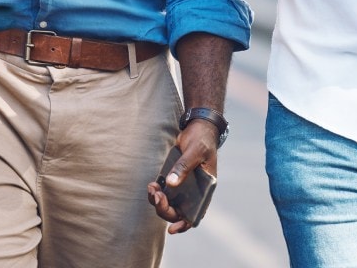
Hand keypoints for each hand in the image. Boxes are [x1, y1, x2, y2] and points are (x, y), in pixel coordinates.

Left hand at [146, 119, 218, 234]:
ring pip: (168, 203)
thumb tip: (170, 183)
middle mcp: (194, 192)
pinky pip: (163, 192)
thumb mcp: (195, 151)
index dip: (184, 224)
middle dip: (164, 208)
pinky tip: (152, 184)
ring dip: (158, 200)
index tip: (171, 229)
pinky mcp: (173, 178)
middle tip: (156, 195)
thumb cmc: (202, 139)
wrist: (197, 127)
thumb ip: (184, 167)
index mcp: (205, 190)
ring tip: (152, 188)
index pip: (196, 214)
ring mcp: (183, 186)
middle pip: (177, 211)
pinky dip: (156, 192)